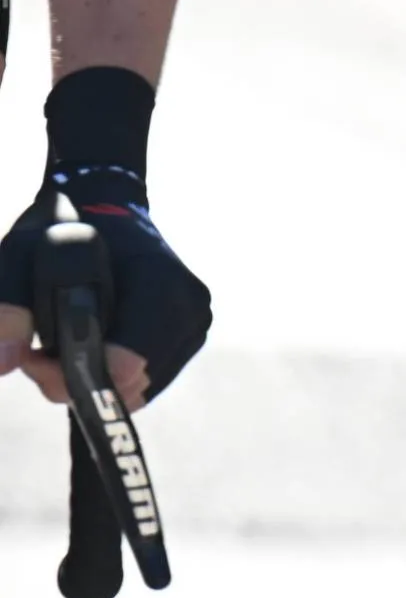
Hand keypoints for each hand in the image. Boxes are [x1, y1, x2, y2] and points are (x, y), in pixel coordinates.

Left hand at [0, 174, 209, 412]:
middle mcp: (189, 305)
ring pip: (137, 390)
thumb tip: (3, 364)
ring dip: (93, 380)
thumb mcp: (21, 255)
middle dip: (77, 380)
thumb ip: (8, 306)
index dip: (76, 373)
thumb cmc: (61, 229)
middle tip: (39, 352)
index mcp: (157, 280)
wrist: (107, 207)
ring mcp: (194, 324)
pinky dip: (111, 377)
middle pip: (130, 383)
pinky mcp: (189, 337)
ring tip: (62, 345)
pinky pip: (145, 384)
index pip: (128, 361)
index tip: (36, 356)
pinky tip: (88, 347)